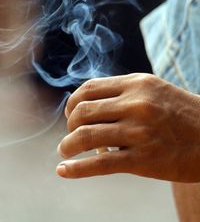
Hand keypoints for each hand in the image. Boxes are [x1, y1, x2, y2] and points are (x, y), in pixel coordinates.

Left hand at [56, 73, 199, 181]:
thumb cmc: (180, 114)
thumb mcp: (153, 91)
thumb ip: (122, 94)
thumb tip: (89, 106)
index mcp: (137, 84)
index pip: (89, 88)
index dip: (73, 102)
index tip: (72, 115)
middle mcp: (136, 104)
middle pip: (83, 111)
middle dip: (70, 125)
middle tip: (72, 134)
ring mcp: (139, 132)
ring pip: (86, 136)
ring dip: (68, 145)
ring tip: (66, 150)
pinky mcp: (143, 159)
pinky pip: (100, 164)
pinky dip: (76, 169)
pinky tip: (63, 171)